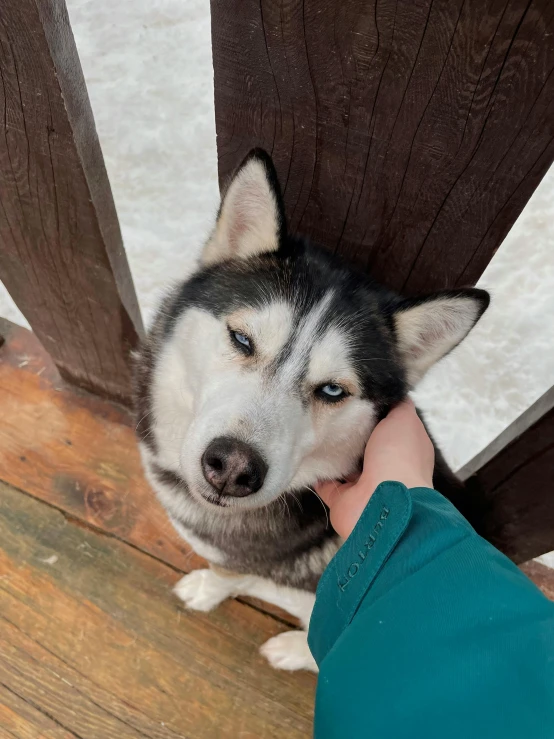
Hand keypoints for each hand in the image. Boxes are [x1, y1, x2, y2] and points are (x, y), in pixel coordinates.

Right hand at [316, 399, 434, 538]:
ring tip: (314, 425)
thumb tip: (393, 392)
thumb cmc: (398, 458)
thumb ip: (399, 405)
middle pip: (364, 443)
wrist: (383, 502)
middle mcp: (385, 466)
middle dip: (350, 429)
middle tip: (329, 407)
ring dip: (332, 449)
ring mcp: (363, 484)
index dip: (375, 410)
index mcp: (403, 448)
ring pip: (344, 462)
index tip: (355, 393)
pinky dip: (316, 471)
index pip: (389, 425)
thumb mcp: (405, 419)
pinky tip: (306, 451)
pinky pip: (325, 482)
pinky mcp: (342, 498)